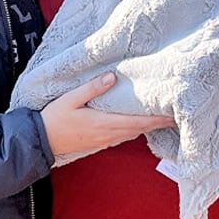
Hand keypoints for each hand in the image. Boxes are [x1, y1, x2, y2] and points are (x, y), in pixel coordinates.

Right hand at [40, 72, 173, 156]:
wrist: (41, 140)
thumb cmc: (53, 119)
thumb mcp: (70, 99)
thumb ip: (92, 88)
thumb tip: (113, 76)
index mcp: (103, 123)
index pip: (138, 121)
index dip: (158, 119)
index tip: (174, 115)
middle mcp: (108, 134)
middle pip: (140, 129)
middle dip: (159, 122)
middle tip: (177, 115)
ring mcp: (105, 140)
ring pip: (133, 133)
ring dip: (149, 126)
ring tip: (162, 117)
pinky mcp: (100, 142)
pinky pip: (124, 136)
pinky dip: (136, 129)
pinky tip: (139, 123)